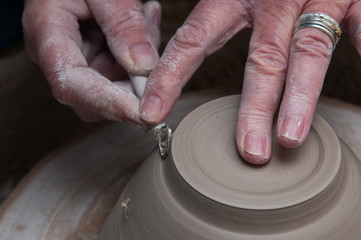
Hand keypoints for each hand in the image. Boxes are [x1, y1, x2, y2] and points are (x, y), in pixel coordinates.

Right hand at [22, 0, 160, 128]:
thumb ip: (122, 22)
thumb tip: (143, 64)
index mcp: (47, 35)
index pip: (71, 85)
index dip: (108, 103)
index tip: (143, 113)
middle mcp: (59, 55)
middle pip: (94, 96)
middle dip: (132, 85)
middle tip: (157, 60)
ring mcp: (78, 57)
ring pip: (115, 84)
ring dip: (141, 64)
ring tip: (146, 19)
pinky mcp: (94, 56)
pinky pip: (122, 69)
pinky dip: (140, 52)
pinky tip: (145, 22)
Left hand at [140, 0, 360, 163]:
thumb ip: (219, 19)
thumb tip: (192, 52)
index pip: (193, 40)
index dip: (170, 77)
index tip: (153, 112)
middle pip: (261, 59)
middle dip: (253, 107)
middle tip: (248, 150)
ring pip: (308, 52)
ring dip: (299, 98)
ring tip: (289, 137)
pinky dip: (360, 53)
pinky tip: (355, 76)